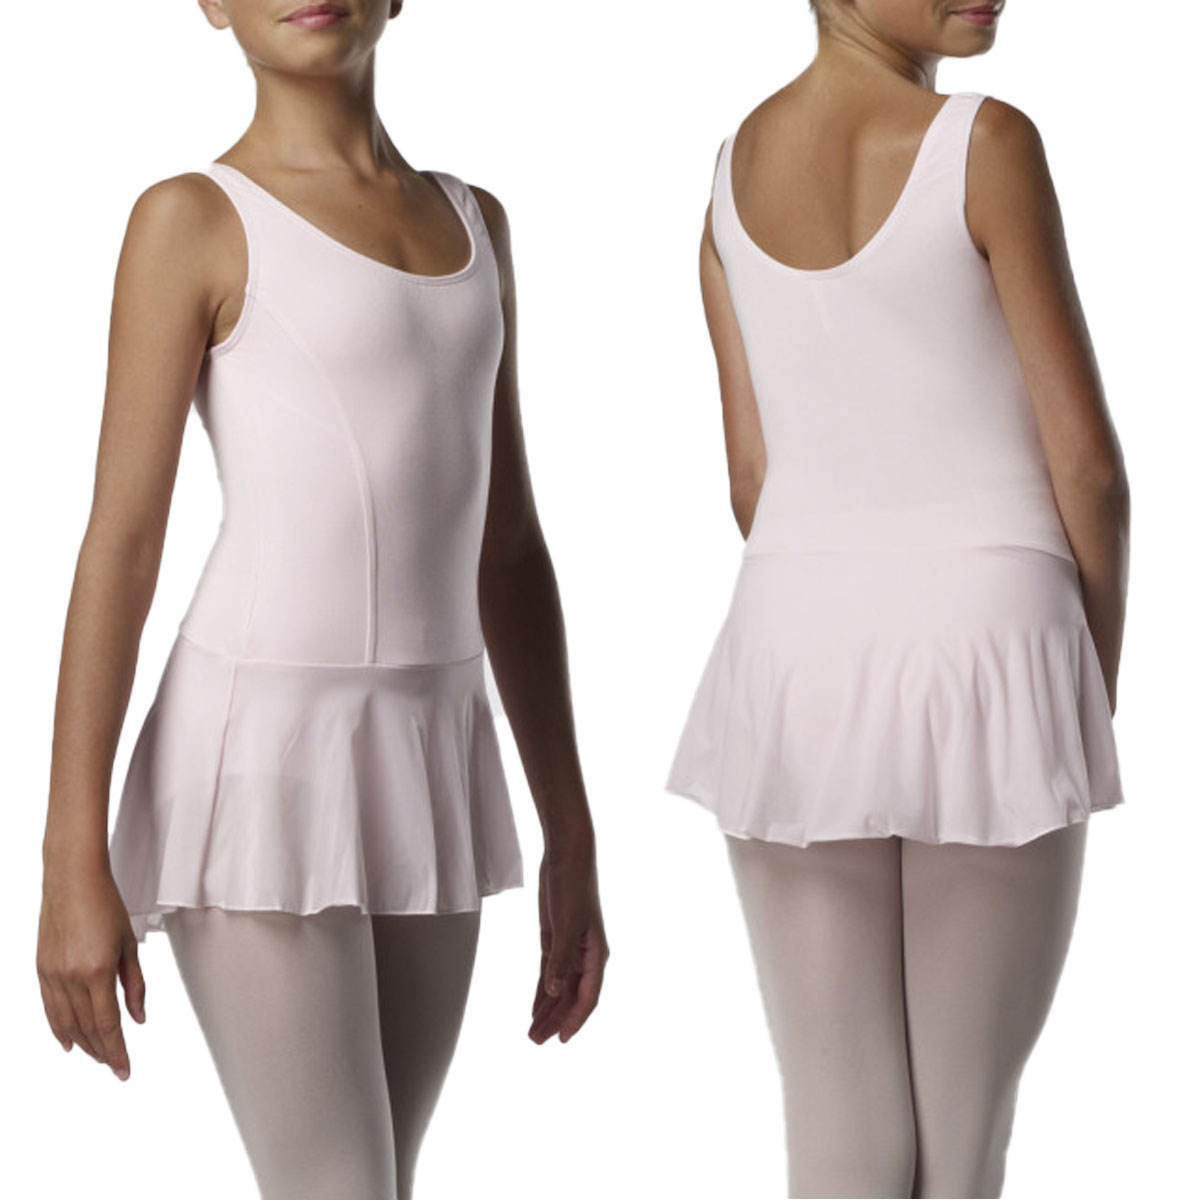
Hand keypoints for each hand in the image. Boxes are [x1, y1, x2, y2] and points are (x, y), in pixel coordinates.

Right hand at [37, 865, 145, 1079]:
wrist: (72, 880)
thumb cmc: (105, 905)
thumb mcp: (128, 944)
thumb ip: (134, 984)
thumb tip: (138, 1019)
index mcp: (97, 971)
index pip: (108, 1025)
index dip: (117, 1050)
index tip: (124, 1070)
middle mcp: (70, 978)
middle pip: (87, 1028)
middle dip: (102, 1051)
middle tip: (115, 1065)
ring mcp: (52, 975)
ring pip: (66, 1023)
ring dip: (82, 1043)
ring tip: (97, 1056)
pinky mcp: (41, 969)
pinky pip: (49, 1008)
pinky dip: (59, 1027)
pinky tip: (68, 1041)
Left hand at [529, 830, 607, 1044]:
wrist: (567, 855)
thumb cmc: (573, 886)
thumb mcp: (565, 924)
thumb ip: (561, 960)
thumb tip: (555, 993)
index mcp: (595, 954)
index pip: (587, 996)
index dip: (575, 1020)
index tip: (561, 1040)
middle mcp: (585, 955)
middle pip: (571, 996)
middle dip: (555, 1020)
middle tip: (535, 1042)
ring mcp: (570, 947)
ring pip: (560, 988)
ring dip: (548, 1010)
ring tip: (532, 1032)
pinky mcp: (555, 939)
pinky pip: (550, 972)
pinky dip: (543, 991)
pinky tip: (535, 1006)